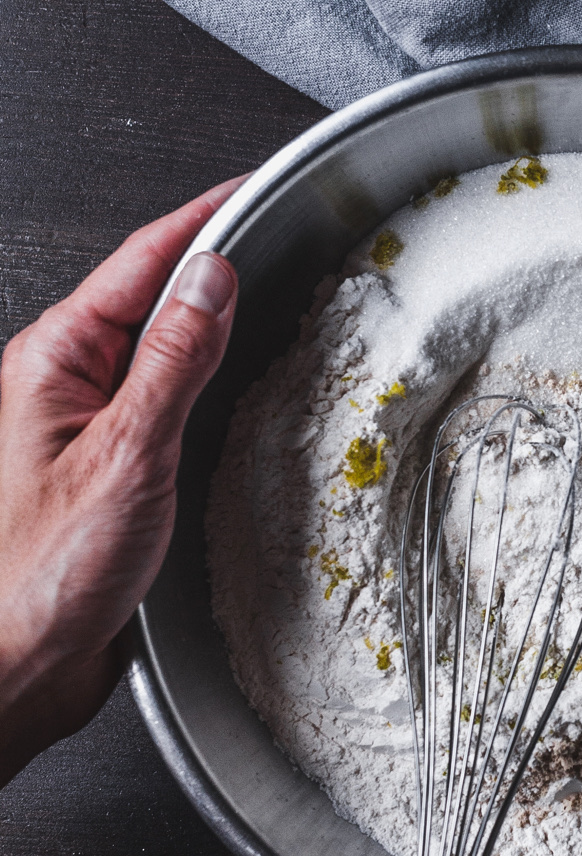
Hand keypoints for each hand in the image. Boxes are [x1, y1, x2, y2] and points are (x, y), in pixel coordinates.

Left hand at [0, 181, 243, 782]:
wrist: (13, 670)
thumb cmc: (39, 577)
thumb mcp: (125, 455)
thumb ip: (172, 360)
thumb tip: (211, 276)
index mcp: (53, 361)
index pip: (143, 259)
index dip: (205, 216)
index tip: (256, 185)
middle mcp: (63, 385)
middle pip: (150, 294)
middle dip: (214, 259)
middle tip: (281, 232)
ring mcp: (83, 426)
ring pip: (159, 349)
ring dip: (213, 322)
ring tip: (271, 297)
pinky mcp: (106, 469)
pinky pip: (164, 401)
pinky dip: (206, 381)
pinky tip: (237, 389)